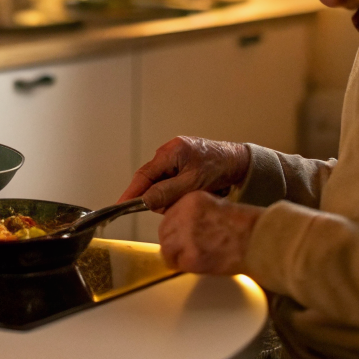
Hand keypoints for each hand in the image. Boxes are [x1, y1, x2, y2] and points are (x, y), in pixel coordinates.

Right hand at [119, 136, 250, 211]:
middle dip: (164, 197)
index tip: (120, 206)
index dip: (131, 192)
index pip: (143, 175)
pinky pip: (172, 184)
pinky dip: (180, 192)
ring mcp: (175, 158)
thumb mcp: (192, 184)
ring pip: (162, 186)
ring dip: (174, 196)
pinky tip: (194, 190)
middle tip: (182, 200)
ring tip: (194, 192)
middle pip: (152, 183)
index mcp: (170, 152)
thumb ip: (167, 192)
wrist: (239, 162)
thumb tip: (145, 200)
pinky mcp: (181, 165)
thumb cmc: (219, 168)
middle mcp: (169, 153)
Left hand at [158, 192, 262, 274]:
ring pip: (167, 249)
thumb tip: (180, 227)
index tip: (179, 235)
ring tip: (192, 258)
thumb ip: (194, 213)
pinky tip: (200, 263)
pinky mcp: (192, 257)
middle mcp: (185, 216)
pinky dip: (186, 267)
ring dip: (176, 256)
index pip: (169, 215)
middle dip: (172, 243)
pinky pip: (178, 264)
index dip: (174, 228)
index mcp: (191, 200)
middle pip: (164, 232)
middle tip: (183, 250)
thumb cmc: (245, 225)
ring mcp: (187, 237)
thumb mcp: (215, 205)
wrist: (259, 240)